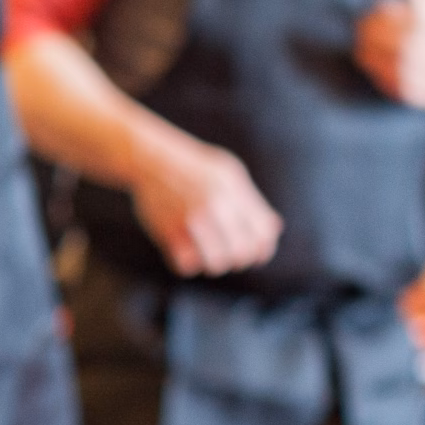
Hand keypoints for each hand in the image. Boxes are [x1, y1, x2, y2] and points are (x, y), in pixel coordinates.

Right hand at [130, 133, 282, 275]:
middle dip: (240, 260)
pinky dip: (189, 264)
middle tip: (231, 256)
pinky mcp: (168, 230)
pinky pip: (187, 265)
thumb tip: (274, 228)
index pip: (262, 234)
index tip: (256, 254)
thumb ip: (252, 201)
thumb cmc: (193, 167)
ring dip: (215, 264)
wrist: (150, 159)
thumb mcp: (228, 173)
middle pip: (242, 253)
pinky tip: (187, 252)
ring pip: (216, 263)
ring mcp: (190, 219)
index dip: (263, 250)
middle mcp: (215, 204)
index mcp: (233, 190)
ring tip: (209, 256)